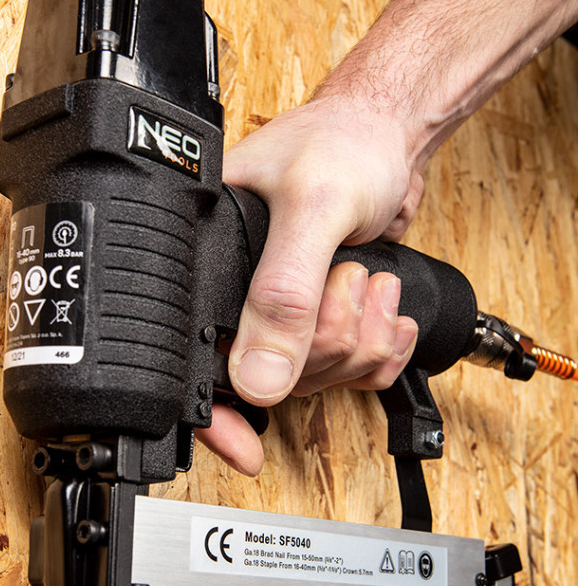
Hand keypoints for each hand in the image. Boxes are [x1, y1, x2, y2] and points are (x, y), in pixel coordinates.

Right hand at [196, 92, 423, 474]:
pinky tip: (387, 312)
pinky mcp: (321, 314)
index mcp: (207, 258)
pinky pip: (347, 366)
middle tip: (346, 282)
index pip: (195, 355)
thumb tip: (258, 374)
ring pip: (314, 376)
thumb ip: (283, 293)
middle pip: (272, 377)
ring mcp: (283, 307)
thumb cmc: (343, 143)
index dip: (215, 412)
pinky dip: (379, 348)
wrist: (391, 135)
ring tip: (371, 280)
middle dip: (328, 340)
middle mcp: (239, 289)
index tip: (240, 451)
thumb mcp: (312, 207)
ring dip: (361, 338)